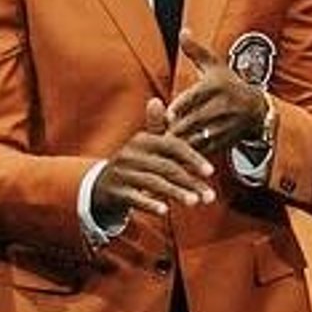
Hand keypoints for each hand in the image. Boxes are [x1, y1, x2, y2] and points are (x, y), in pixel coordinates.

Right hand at [88, 103, 216, 229]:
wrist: (101, 184)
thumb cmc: (134, 163)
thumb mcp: (144, 145)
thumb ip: (156, 127)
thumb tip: (156, 101)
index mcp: (142, 141)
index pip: (171, 145)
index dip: (192, 158)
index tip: (210, 172)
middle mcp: (130, 155)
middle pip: (166, 167)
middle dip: (190, 182)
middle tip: (210, 196)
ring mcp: (121, 174)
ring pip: (153, 183)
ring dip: (176, 193)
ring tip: (194, 202)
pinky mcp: (115, 191)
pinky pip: (134, 198)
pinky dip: (150, 204)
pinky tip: (165, 211)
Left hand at [162, 31, 266, 156]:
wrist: (258, 110)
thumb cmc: (230, 84)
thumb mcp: (216, 66)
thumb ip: (196, 51)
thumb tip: (184, 31)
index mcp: (217, 87)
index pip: (195, 97)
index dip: (180, 106)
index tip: (169, 112)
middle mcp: (224, 106)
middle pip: (194, 120)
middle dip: (176, 126)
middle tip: (159, 129)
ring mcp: (226, 126)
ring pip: (199, 136)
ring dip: (181, 141)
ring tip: (164, 142)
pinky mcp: (226, 141)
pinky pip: (205, 149)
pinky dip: (191, 151)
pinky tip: (177, 152)